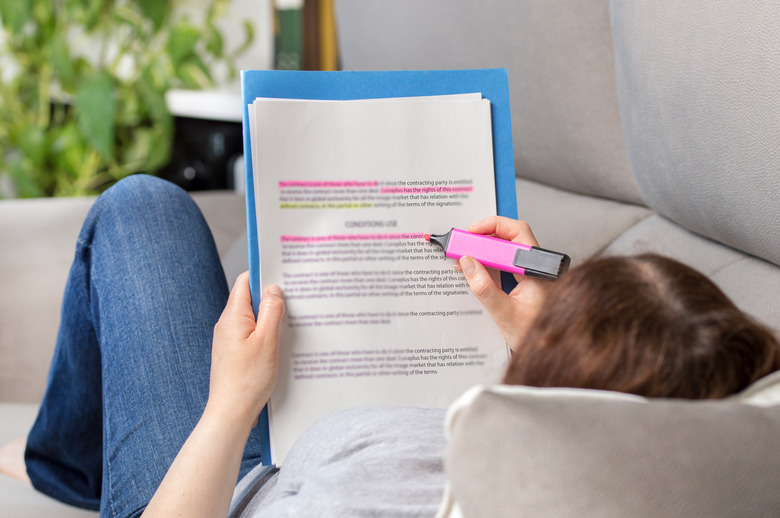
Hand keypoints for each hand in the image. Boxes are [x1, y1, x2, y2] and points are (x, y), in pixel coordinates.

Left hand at [206, 272, 284, 432]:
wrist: (231, 413)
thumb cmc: (248, 380)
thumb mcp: (267, 341)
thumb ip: (271, 311)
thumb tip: (273, 290)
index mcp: (233, 317)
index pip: (246, 282)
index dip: (264, 275)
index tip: (284, 274)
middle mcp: (228, 325)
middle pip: (250, 299)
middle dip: (272, 297)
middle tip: (295, 299)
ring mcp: (230, 339)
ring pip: (253, 318)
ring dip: (271, 318)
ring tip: (290, 322)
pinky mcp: (235, 353)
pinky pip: (252, 334)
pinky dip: (266, 333)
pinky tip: (280, 342)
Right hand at [456, 216, 552, 352]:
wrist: (550, 354)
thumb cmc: (535, 336)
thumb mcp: (503, 313)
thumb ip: (484, 287)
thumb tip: (468, 263)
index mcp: (537, 270)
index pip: (516, 233)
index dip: (492, 227)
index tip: (471, 233)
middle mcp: (536, 268)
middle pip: (510, 238)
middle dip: (484, 238)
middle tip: (463, 244)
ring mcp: (531, 275)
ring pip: (506, 252)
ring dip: (485, 252)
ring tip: (465, 258)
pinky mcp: (525, 283)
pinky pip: (505, 266)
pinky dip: (489, 265)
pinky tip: (475, 270)